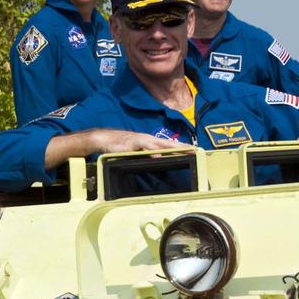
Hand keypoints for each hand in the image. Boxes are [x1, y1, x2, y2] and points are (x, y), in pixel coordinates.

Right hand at [44, 128, 190, 168]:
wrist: (104, 139)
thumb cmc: (120, 146)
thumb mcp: (136, 151)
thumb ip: (147, 154)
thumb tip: (159, 159)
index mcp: (150, 141)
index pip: (169, 144)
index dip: (182, 146)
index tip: (194, 150)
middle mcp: (147, 139)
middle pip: (168, 143)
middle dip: (181, 146)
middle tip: (194, 150)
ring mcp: (140, 140)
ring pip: (158, 143)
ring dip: (170, 147)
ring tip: (182, 150)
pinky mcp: (131, 144)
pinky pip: (143, 148)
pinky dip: (151, 151)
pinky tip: (158, 155)